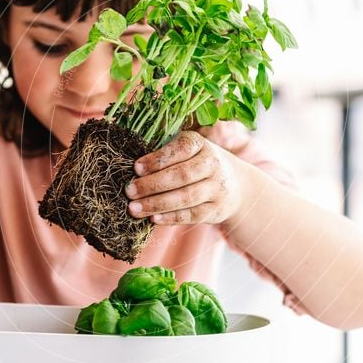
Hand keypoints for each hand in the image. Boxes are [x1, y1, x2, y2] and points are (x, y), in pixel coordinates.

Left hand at [125, 130, 244, 224]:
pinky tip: (153, 218)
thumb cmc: (194, 163)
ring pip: (187, 197)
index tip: (136, 167)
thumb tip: (131, 169)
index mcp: (200, 144)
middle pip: (182, 175)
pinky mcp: (216, 209)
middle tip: (129, 191)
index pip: (179, 150)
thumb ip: (163, 155)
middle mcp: (212, 164)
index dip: (157, 159)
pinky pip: (192, 215)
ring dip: (158, 204)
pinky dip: (171, 217)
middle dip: (152, 184)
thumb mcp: (185, 151)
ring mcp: (216, 188)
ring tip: (134, 209)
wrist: (233, 184)